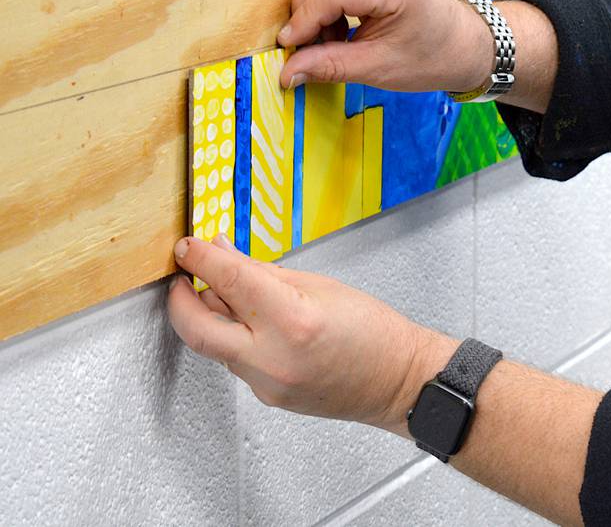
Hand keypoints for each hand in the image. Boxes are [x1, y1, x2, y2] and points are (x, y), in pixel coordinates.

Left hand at [167, 235, 458, 433]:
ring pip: (215, 345)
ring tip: (226, 295)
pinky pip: (235, 361)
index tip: (188, 247)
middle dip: (179, 300)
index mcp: (293, 319)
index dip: (201, 258)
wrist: (397, 381)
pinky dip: (235, 337)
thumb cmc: (375, 332)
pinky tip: (251, 324)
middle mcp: (273, 356)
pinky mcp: (265, 396)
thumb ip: (265, 272)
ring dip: (211, 316)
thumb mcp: (322, 286)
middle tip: (181, 278)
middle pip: (196, 328)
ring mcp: (266, 382)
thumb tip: (225, 255)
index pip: (229, 280)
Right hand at [276, 0, 492, 92]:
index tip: (290, 46)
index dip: (304, 18)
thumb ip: (330, 66)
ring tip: (329, 36)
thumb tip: (286, 72)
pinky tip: (341, 24)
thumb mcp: (379, 68)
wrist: (467, 45)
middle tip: (306, 43)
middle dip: (306, 6)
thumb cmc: (433, 58)